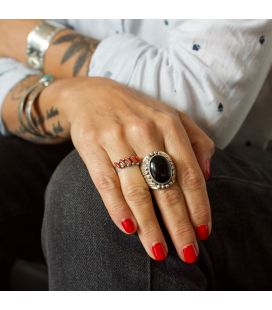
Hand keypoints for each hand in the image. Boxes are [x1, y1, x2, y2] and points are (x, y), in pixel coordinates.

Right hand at [52, 76, 214, 262]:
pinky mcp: (92, 146)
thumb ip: (196, 140)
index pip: (189, 172)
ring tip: (157, 250)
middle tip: (186, 252)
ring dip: (148, 224)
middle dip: (178, 223)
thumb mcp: (171, 116)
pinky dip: (116, 207)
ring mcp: (116, 138)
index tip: (204, 232)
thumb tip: (208, 174)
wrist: (91, 94)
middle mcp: (144, 130)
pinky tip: (128, 228)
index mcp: (168, 124)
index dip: (199, 205)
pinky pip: (106, 182)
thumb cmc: (136, 110)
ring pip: (136, 189)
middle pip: (165, 186)